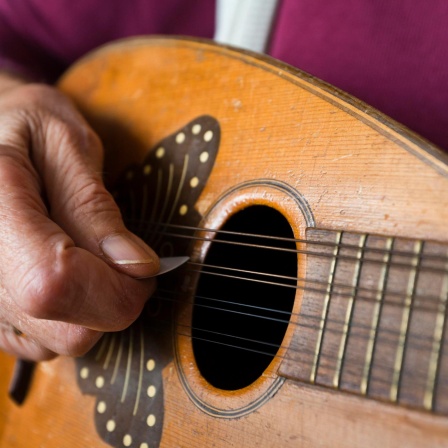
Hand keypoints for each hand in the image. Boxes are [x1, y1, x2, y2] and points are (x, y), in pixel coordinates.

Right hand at [0, 75, 159, 360]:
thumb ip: (95, 207)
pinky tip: (66, 275)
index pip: (55, 283)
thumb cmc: (23, 126)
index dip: (116, 289)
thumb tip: (140, 267)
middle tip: (123, 258)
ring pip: (56, 343)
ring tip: (86, 256)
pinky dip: (68, 318)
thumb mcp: (66, 144)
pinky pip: (40, 343)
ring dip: (92, 309)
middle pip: (64, 328)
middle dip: (115, 301)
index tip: (146, 267)